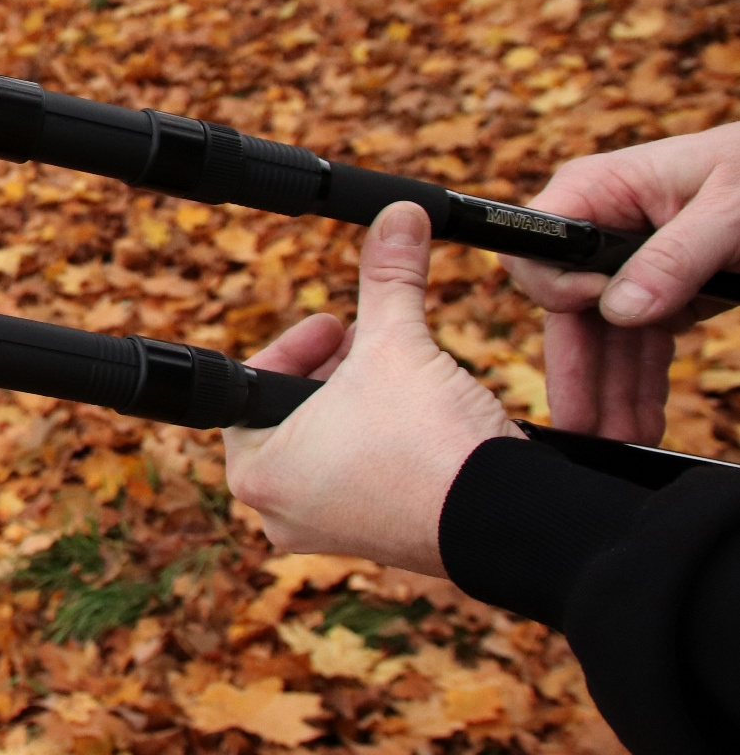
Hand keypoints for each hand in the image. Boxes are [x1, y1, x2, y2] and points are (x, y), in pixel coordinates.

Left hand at [226, 203, 518, 576]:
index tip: (329, 324)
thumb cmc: (428, 444)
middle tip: (362, 339)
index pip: (250, 390)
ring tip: (393, 366)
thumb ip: (388, 276)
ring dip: (356, 400)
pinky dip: (379, 441)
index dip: (293, 346)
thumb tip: (397, 215)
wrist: (503, 518)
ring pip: (326, 447)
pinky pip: (359, 477)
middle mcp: (280, 510)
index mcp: (257, 471)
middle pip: (288, 416)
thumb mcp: (396, 342)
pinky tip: (416, 411)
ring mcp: (326, 530)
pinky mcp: (373, 539)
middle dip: (329, 370)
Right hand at [499, 123, 739, 442]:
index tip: (605, 310)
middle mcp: (598, 230)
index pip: (537, 249)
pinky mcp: (657, 290)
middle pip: (565, 309)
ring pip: (602, 337)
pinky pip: (638, 341)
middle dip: (578, 371)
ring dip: (612, 390)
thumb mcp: (730, 207)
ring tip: (621, 441)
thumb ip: (675, 256)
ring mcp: (625, 264)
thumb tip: (621, 311)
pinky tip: (644, 420)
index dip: (559, 288)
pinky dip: (642, 381)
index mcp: (595, 192)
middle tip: (585, 426)